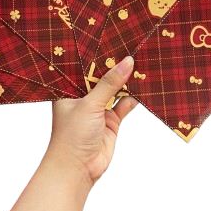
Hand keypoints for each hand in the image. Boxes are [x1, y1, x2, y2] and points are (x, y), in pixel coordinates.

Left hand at [47, 56, 137, 189]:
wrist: (78, 169)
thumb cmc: (73, 134)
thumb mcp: (90, 104)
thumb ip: (109, 83)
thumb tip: (127, 61)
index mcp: (68, 91)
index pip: (83, 69)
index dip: (96, 58)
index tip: (111, 41)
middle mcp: (83, 99)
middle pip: (101, 80)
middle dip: (114, 69)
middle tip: (129, 48)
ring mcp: (98, 110)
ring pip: (114, 92)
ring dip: (125, 83)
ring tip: (140, 64)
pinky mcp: (111, 122)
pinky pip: (124, 106)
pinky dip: (132, 99)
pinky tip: (142, 88)